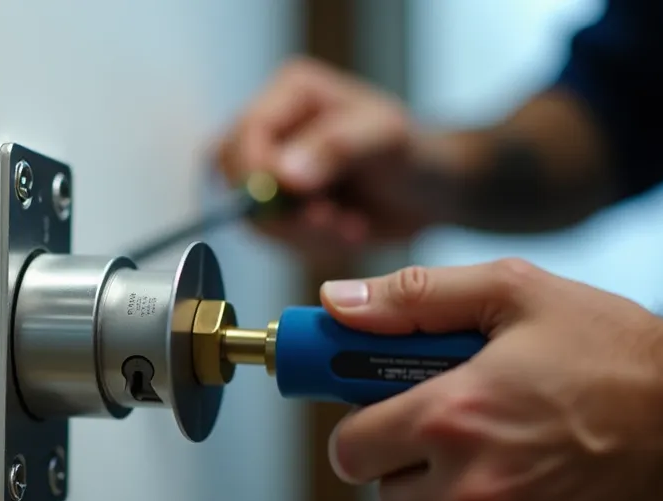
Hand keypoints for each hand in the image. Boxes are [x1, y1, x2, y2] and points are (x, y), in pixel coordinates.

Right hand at [216, 57, 440, 263]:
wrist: (429, 193)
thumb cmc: (412, 152)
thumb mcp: (384, 138)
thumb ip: (335, 147)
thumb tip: (284, 175)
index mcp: (291, 92)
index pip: (245, 131)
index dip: (260, 172)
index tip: (300, 200)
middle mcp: (272, 127)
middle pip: (233, 174)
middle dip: (281, 210)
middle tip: (329, 220)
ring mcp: (270, 170)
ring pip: (251, 213)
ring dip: (301, 233)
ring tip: (349, 226)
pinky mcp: (277, 207)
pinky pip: (271, 237)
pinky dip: (309, 245)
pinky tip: (346, 231)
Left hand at [319, 259, 662, 500]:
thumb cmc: (618, 349)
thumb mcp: (513, 294)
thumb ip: (413, 300)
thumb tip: (338, 302)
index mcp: (450, 417)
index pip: (350, 452)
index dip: (361, 433)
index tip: (378, 421)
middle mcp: (472, 484)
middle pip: (390, 498)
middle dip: (409, 465)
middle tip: (452, 431)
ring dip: (458, 499)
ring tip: (509, 451)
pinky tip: (544, 482)